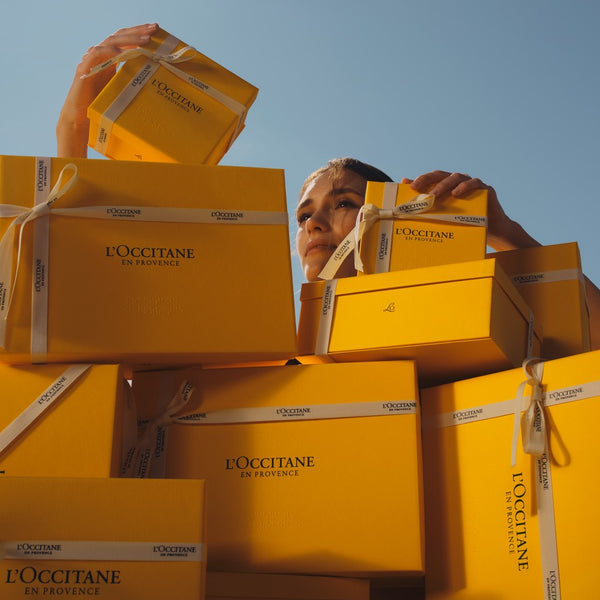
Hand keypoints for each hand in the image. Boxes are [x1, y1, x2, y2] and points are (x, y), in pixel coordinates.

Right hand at [56, 23, 158, 157]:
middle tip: (154, 29)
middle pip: (119, 36)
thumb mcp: (122, 90)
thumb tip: (157, 80)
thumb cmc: (102, 107)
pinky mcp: (84, 70)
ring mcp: (91, 61)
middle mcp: (100, 56)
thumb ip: (133, 80)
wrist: (81, 119)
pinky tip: (121, 53)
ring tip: (144, 40)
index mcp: (109, 59)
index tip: (156, 29)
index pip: (124, 40)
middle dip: (137, 31)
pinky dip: (109, 52)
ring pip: (110, 42)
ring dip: (128, 40)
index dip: (138, 32)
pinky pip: (97, 55)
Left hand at [401, 170, 537, 250]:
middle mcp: (459, 182)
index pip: (433, 177)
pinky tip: (456, 193)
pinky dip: (465, 186)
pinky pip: (474, 183)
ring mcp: (472, 184)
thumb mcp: (444, 214)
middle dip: (428, 180)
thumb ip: (429, 203)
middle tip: (417, 188)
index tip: (409, 186)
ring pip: (456, 178)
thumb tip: (407, 193)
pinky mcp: (485, 189)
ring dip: (443, 185)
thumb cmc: (464, 221)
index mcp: (448, 185)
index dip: (422, 179)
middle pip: (442, 175)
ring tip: (434, 195)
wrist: (491, 231)